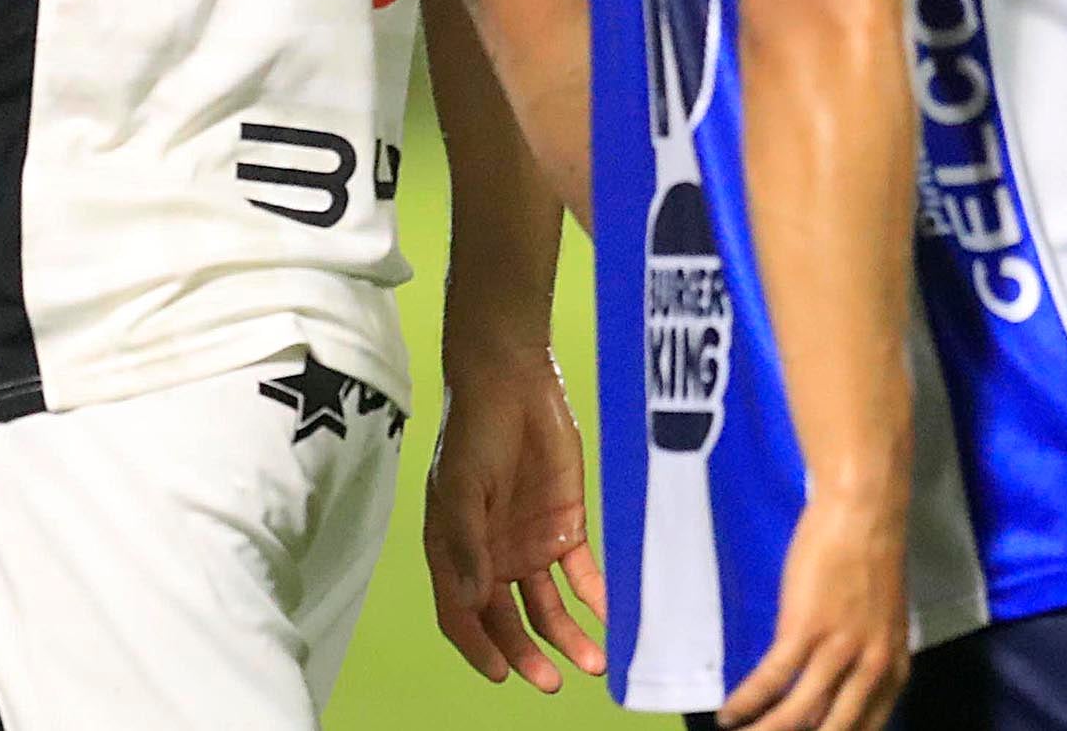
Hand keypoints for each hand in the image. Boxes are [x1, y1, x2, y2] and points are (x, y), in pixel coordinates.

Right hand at [424, 353, 607, 692]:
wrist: (513, 384)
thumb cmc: (474, 434)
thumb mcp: (461, 488)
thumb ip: (466, 545)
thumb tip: (471, 598)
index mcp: (454, 555)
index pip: (463, 617)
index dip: (479, 649)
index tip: (502, 674)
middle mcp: (493, 559)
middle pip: (509, 621)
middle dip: (529, 654)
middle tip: (552, 682)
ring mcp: (530, 545)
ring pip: (548, 607)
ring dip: (568, 637)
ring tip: (593, 663)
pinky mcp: (566, 526)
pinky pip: (583, 573)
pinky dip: (597, 596)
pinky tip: (611, 616)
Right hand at [719, 490, 909, 730]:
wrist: (864, 510)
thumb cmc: (870, 560)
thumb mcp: (878, 624)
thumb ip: (860, 665)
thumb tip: (825, 701)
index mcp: (894, 669)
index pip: (864, 730)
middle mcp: (872, 668)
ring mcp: (839, 650)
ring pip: (797, 716)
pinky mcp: (805, 629)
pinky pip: (771, 680)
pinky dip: (746, 702)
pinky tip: (728, 715)